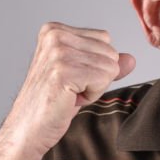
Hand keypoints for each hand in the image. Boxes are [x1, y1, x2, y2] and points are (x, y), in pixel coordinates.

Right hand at [0, 22, 135, 159]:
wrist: (28, 129)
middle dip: (97, 76)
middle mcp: (55, 35)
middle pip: (110, 52)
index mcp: (54, 30)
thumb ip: (105, 64)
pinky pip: (104, 80)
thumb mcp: (82, 77)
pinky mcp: (64, 71)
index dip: (95, 65)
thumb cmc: (50, 103)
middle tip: (70, 90)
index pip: (105, 39)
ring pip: (110, 67)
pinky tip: (69, 100)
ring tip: (69, 94)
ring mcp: (58, 52)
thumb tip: (131, 59)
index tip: (71, 78)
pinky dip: (92, 95)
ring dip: (94, 87)